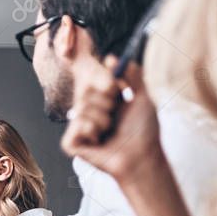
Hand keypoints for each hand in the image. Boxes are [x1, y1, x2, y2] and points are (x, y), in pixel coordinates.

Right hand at [62, 56, 161, 181]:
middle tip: (115, 115)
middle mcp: (89, 114)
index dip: (103, 83)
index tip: (114, 87)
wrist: (141, 158)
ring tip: (109, 131)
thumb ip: (133, 75)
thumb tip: (112, 57)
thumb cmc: (144, 132)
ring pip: (81, 109)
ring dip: (101, 119)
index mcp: (103, 102)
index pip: (92, 81)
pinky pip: (75, 126)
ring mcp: (79, 129)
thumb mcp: (142, 97)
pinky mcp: (72, 143)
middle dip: (105, 102)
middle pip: (84, 93)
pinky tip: (98, 140)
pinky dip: (90, 130)